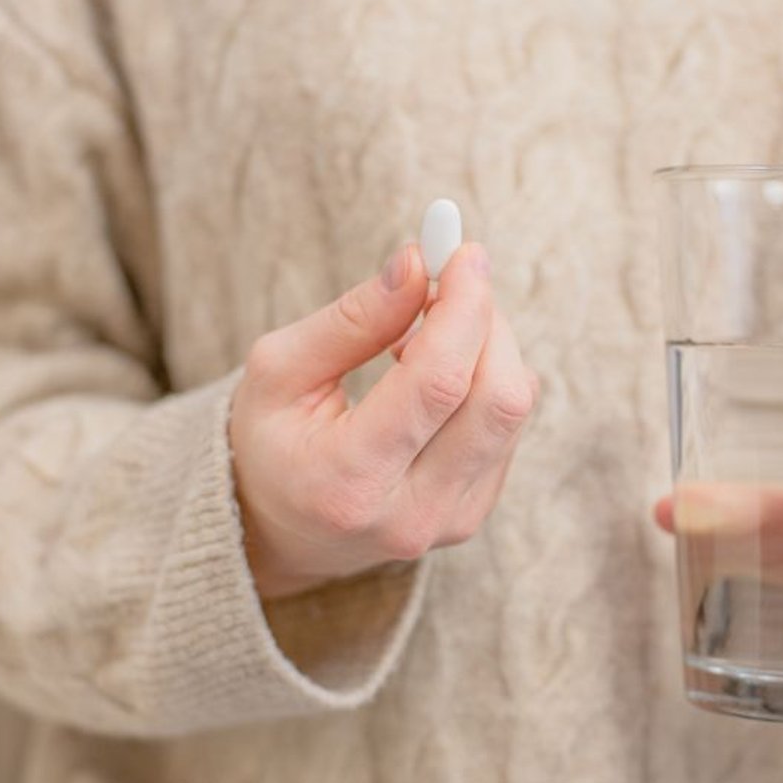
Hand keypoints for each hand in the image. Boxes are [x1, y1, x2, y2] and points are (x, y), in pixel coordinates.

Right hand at [229, 242, 537, 598]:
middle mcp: (410, 515)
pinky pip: (508, 428)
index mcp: (347, 482)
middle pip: (497, 400)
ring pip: (513, 410)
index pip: (438, 385)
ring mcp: (449, 521)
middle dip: (486, 321)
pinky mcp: (472, 514)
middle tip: (453, 278)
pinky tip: (434, 378)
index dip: (463, 308)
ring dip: (487, 347)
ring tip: (423, 335)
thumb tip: (418, 264)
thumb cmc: (270, 440)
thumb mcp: (280, 371)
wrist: (277, 530)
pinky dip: (484, 381)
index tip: (463, 253)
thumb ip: (351, 319)